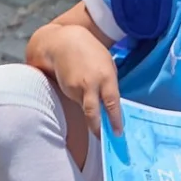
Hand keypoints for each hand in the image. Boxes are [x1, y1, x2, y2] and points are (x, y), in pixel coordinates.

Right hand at [30, 23, 125, 137]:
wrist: (63, 42)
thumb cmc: (91, 52)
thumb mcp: (106, 65)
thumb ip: (109, 83)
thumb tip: (110, 103)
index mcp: (105, 77)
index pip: (112, 103)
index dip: (115, 120)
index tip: (117, 133)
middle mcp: (90, 85)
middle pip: (92, 113)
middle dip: (97, 128)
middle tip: (102, 138)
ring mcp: (75, 88)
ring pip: (85, 108)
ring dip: (90, 113)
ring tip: (93, 111)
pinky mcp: (66, 90)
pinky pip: (77, 101)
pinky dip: (80, 101)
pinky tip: (81, 93)